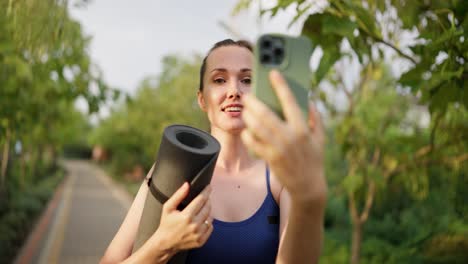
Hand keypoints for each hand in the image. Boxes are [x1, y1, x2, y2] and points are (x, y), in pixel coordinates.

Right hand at [153, 183, 212, 252]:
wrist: (165, 243)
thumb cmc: (166, 223)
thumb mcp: (168, 207)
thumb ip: (178, 195)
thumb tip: (187, 184)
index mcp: (187, 216)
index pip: (201, 199)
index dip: (206, 191)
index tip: (209, 187)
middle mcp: (194, 226)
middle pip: (207, 207)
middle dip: (207, 201)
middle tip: (203, 199)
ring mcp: (198, 234)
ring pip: (210, 218)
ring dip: (207, 212)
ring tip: (200, 211)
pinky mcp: (201, 241)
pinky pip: (210, 227)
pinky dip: (208, 223)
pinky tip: (201, 221)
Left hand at [241, 70, 326, 206]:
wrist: (307, 185)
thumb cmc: (313, 158)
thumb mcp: (320, 137)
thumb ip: (314, 117)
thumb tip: (307, 100)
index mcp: (303, 128)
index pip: (290, 101)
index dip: (280, 85)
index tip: (273, 73)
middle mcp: (290, 136)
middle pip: (266, 113)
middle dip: (254, 101)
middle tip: (247, 96)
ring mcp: (278, 148)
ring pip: (256, 126)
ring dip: (248, 115)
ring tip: (245, 110)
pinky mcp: (269, 158)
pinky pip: (253, 142)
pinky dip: (247, 133)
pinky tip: (246, 129)